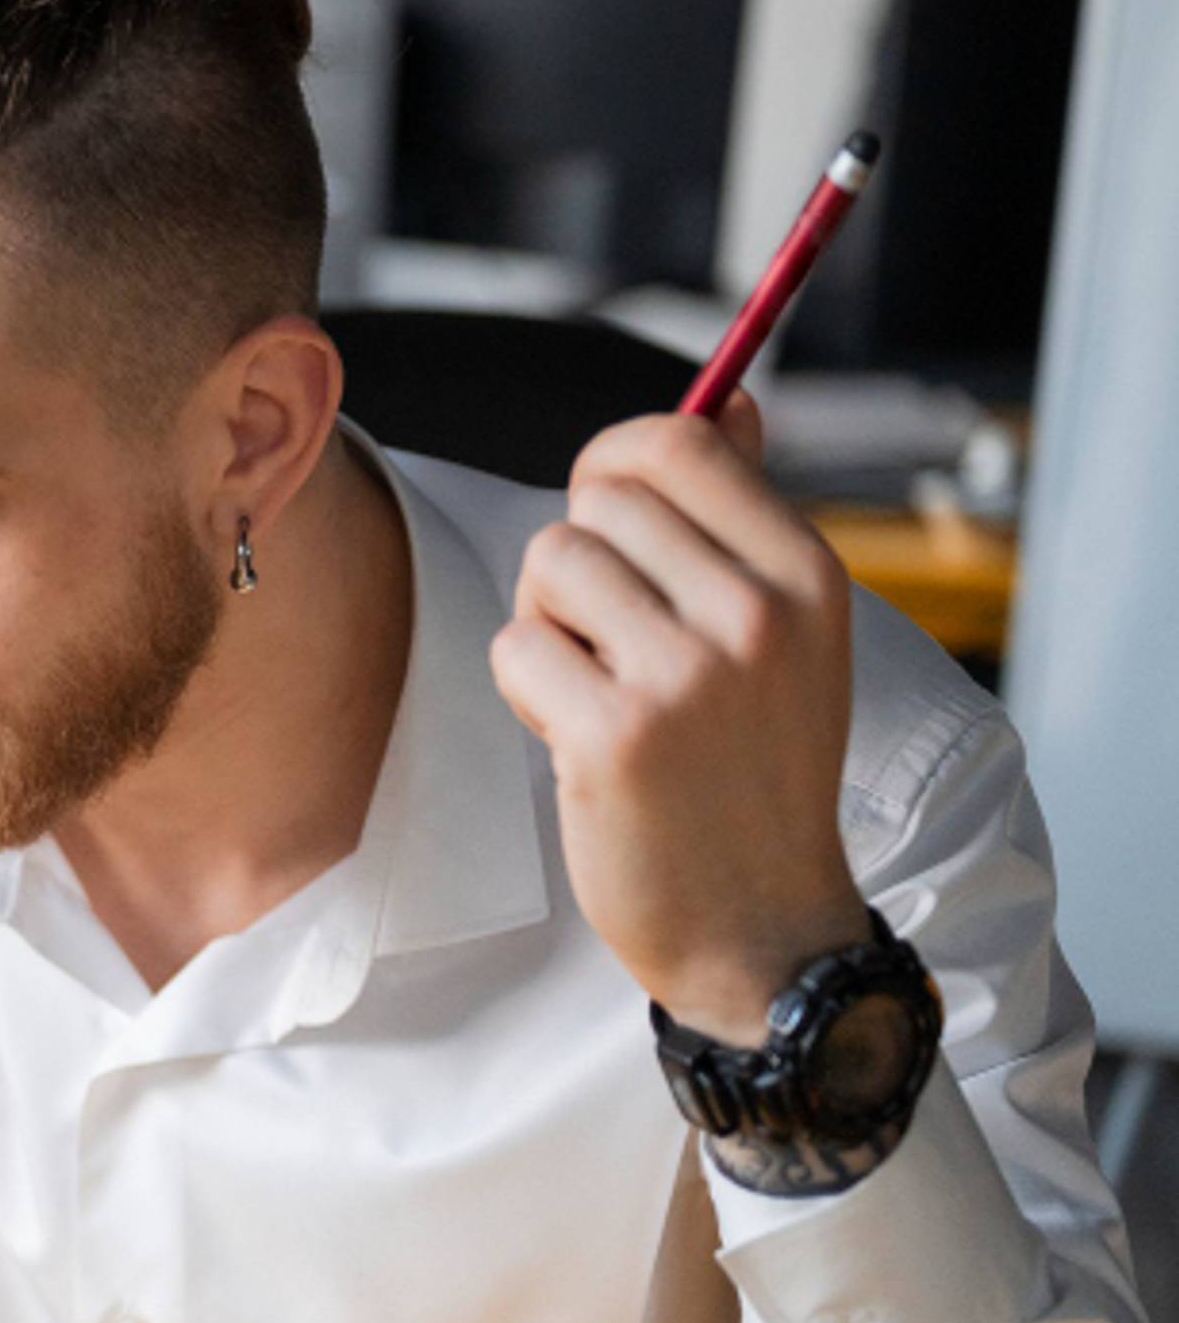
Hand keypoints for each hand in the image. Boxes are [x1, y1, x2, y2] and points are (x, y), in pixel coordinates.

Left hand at [491, 397, 872, 1043]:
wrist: (758, 925)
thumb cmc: (754, 770)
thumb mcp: (787, 634)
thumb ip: (745, 514)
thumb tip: (725, 398)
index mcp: (806, 572)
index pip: (677, 443)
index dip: (611, 467)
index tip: (605, 516)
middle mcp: (756, 612)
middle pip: (596, 503)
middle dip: (577, 562)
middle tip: (607, 639)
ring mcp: (687, 674)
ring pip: (547, 566)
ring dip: (547, 626)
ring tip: (597, 689)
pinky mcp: (614, 735)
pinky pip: (516, 647)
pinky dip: (528, 690)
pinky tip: (579, 738)